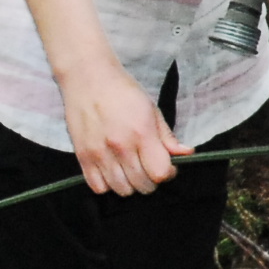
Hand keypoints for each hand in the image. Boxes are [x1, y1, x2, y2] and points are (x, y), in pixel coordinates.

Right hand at [59, 57, 187, 194]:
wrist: (87, 78)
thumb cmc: (122, 92)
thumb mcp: (151, 109)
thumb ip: (167, 136)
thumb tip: (186, 154)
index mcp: (141, 133)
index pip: (160, 173)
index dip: (168, 173)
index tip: (166, 165)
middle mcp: (120, 147)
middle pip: (143, 185)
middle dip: (151, 180)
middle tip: (147, 166)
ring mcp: (99, 153)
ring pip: (122, 189)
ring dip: (130, 184)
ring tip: (129, 170)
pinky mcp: (82, 156)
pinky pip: (97, 186)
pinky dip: (107, 185)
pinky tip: (111, 171)